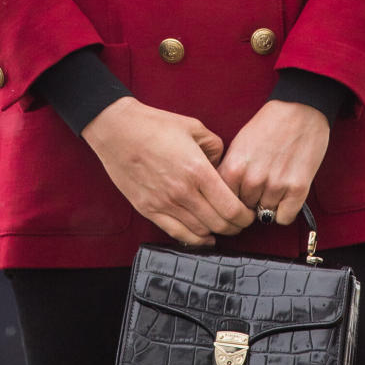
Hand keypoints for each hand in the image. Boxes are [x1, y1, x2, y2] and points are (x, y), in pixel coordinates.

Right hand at [81, 98, 253, 244]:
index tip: (249, 213)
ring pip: (201, 232)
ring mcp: (164, 204)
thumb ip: (215, 146)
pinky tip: (204, 236)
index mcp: (197, 170)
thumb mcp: (193, 126)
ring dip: (217, 232)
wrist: (116, 130)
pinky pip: (177, 233)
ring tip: (223, 225)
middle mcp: (183, 192)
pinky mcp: (148, 209)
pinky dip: (195, 239)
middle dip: (236, 226)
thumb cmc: (153, 124)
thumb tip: (222, 164)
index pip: (231, 208)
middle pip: (220, 224)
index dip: (245, 216)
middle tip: (240, 221)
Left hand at [217, 100, 330, 225]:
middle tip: (259, 186)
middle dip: (249, 202)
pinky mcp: (297, 189)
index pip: (222, 201)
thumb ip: (230, 172)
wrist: (299, 109)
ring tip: (274, 184)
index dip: (228, 201)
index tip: (234, 199)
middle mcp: (252, 180)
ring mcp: (275, 186)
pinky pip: (284, 218)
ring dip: (268, 205)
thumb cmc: (267, 125)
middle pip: (244, 210)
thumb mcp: (238, 145)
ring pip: (265, 215)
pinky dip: (285, 211)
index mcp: (233, 167)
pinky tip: (285, 194)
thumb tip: (223, 197)